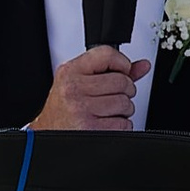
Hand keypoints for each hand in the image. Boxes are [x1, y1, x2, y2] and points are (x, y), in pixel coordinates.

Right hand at [33, 46, 148, 135]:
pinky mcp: (91, 129)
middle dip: (125, 91)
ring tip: (107, 112)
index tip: (122, 72)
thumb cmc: (64, 111)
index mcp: (70, 72)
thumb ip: (111, 72)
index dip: (122, 63)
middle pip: (122, 81)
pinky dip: (121, 126)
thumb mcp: (80, 83)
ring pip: (125, 103)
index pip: (107, 54)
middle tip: (113, 97)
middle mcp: (74, 89)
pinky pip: (124, 123)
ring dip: (123, 111)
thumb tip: (142, 66)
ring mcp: (82, 109)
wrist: (47, 136)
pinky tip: (106, 124)